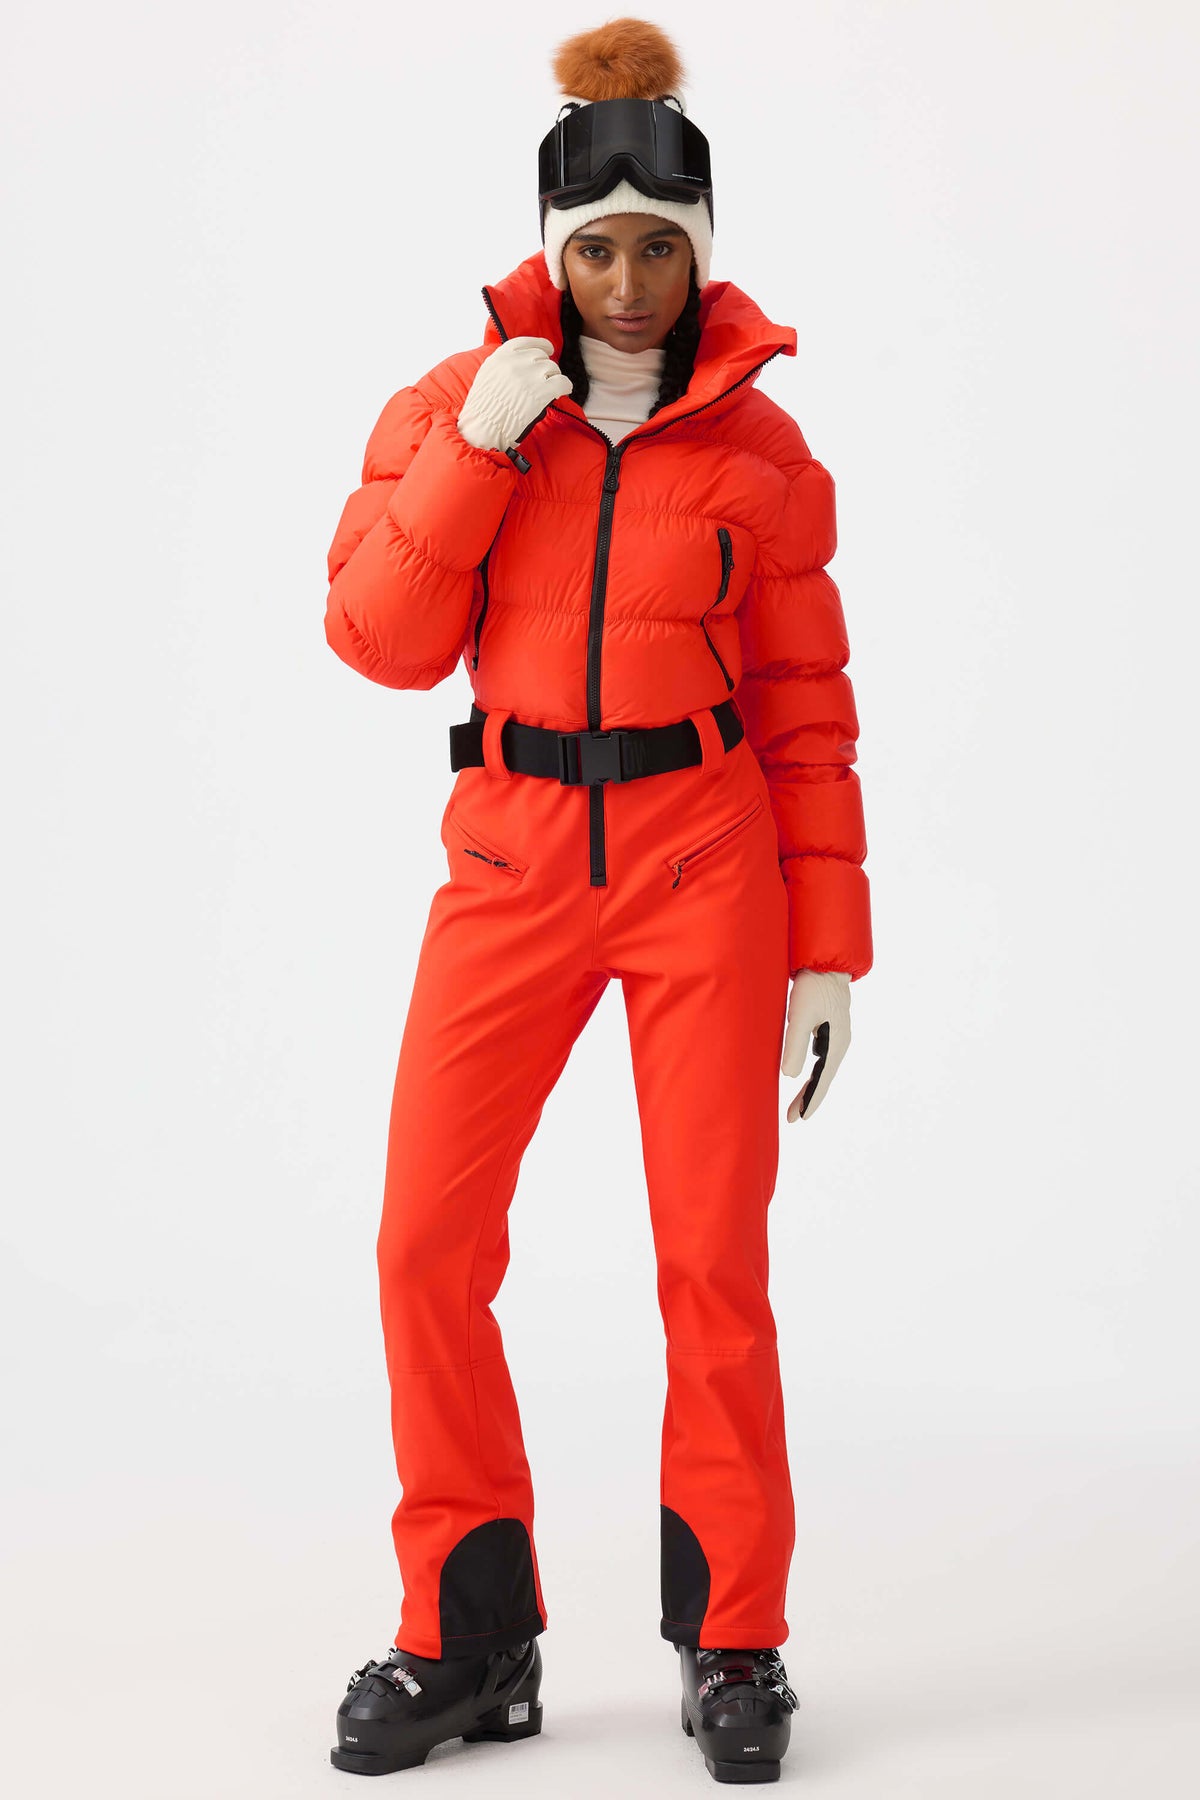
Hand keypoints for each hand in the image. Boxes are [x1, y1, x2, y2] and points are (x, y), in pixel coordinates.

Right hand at [457, 336, 574, 454]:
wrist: (484, 428)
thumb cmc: (483, 409)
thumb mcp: (486, 376)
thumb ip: (501, 365)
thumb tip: (518, 360)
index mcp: (501, 357)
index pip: (526, 343)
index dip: (540, 345)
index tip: (548, 349)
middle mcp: (516, 363)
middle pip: (541, 357)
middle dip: (545, 368)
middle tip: (544, 381)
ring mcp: (530, 376)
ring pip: (553, 368)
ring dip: (553, 378)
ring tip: (549, 390)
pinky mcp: (542, 392)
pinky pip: (563, 382)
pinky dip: (565, 386)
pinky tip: (563, 391)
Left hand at [781, 970, 850, 1121]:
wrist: (825, 959)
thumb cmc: (813, 985)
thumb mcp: (800, 1015)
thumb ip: (795, 1044)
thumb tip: (789, 1076)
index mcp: (836, 1042)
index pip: (822, 1079)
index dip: (810, 1100)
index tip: (799, 1119)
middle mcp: (839, 1042)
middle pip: (823, 1076)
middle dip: (808, 1097)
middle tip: (792, 1118)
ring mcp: (836, 1034)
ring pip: (822, 1067)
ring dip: (810, 1085)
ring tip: (796, 1102)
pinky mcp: (829, 1026)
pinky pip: (821, 1056)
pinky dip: (811, 1069)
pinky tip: (802, 1071)